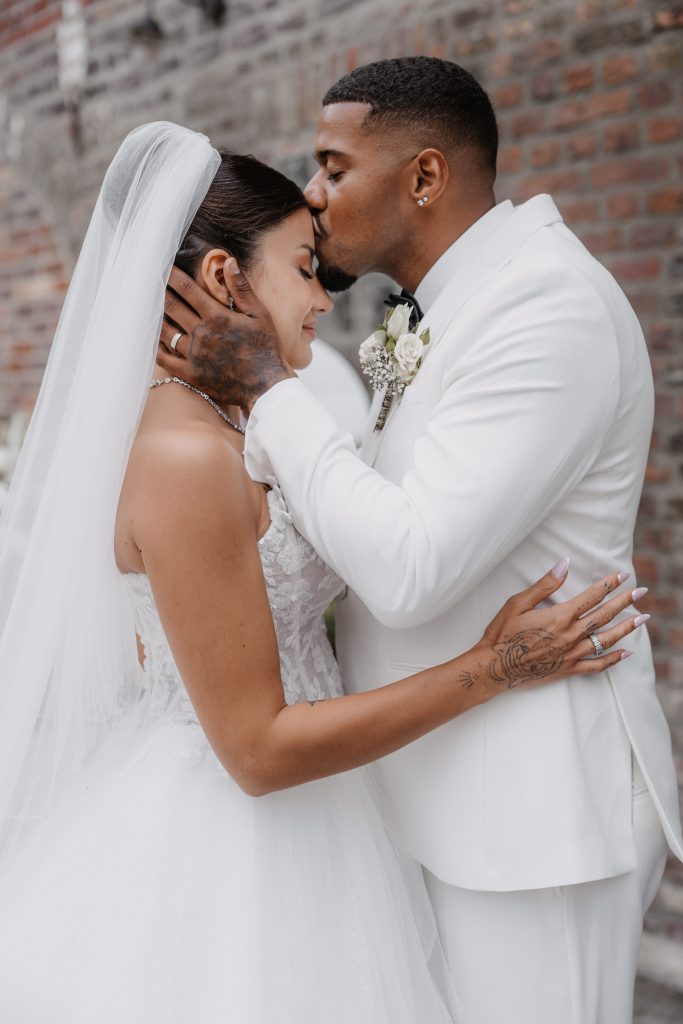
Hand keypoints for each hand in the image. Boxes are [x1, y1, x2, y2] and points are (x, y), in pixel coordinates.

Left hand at [158, 263, 293, 412]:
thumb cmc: (266, 348)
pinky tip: (152, 338)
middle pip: (171, 307)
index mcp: (217, 317)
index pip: (188, 289)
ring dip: (155, 316)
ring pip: (165, 331)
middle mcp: (201, 334)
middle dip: (159, 292)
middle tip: (148, 283)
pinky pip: (165, 358)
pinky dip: (156, 346)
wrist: (266, 387)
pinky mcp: (190, 374)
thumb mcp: (259, 314)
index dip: (172, 276)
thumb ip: (241, 288)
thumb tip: (229, 261)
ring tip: (147, 307)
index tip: (163, 267)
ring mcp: (194, 355)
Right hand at [461, 564, 647, 694]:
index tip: (623, 575)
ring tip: (642, 618)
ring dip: (626, 628)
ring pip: (607, 639)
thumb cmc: (502, 633)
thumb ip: (545, 584)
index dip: (609, 584)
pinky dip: (614, 660)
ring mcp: (572, 653)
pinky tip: (626, 654)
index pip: (592, 595)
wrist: (494, 668)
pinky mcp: (568, 669)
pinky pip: (597, 665)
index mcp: (560, 616)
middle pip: (604, 615)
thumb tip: (564, 564)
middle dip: (625, 601)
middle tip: (641, 591)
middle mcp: (571, 635)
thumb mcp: (518, 603)